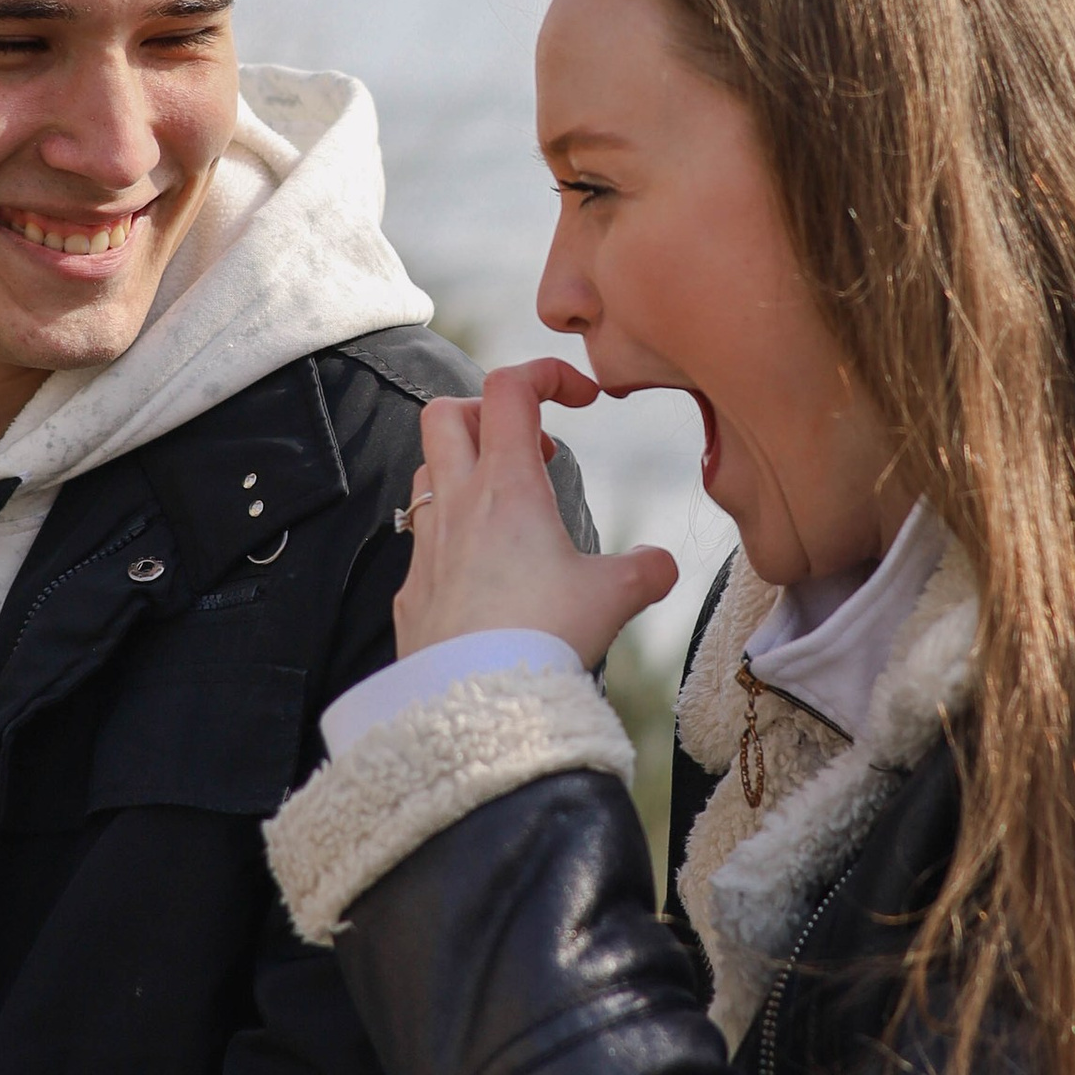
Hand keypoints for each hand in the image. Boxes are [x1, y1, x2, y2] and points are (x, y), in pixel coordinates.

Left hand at [396, 362, 676, 666]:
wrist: (478, 701)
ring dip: (463, 471)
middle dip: (486, 413)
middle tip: (532, 448)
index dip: (545, 373)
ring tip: (509, 505)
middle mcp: (457, 504)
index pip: (509, 389)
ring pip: (426, 473)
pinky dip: (451, 536)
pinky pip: (422, 541)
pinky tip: (484, 574)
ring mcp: (426, 546)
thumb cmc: (543, 637)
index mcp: (507, 485)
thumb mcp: (613, 597)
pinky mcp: (412, 590)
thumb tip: (661, 566)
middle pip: (446, 414)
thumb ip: (643, 571)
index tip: (580, 397)